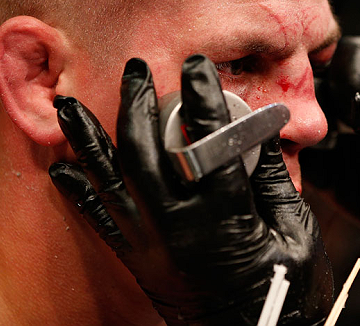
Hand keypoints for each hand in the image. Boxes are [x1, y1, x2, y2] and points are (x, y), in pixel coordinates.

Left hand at [48, 55, 332, 324]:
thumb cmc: (284, 292)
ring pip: (111, 181)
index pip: (208, 143)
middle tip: (137, 70)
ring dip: (90, 139)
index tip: (197, 67)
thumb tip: (255, 131)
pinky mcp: (138, 259)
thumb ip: (271, 177)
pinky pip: (99, 220)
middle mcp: (179, 228)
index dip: (203, 98)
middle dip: (138, 104)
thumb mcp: (296, 230)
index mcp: (226, 219)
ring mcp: (152, 245)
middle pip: (146, 153)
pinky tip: (63, 165)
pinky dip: (79, 190)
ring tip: (71, 105)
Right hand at [304, 37, 359, 255]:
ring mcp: (333, 129)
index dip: (347, 74)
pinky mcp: (322, 164)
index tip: (354, 107)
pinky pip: (294, 158)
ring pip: (295, 116)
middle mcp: (353, 95)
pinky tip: (285, 171)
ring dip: (287, 129)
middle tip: (301, 123)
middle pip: (313, 78)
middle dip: (301, 96)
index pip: (353, 53)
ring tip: (288, 147)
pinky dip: (285, 163)